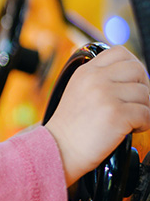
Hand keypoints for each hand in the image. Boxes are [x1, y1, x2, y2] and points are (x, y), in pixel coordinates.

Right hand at [45, 45, 149, 185]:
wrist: (58, 148)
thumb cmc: (71, 126)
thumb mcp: (78, 91)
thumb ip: (98, 79)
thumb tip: (130, 77)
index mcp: (86, 72)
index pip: (119, 52)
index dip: (132, 65)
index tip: (131, 82)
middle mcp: (96, 79)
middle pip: (137, 69)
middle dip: (143, 87)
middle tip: (134, 102)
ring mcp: (106, 96)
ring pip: (145, 93)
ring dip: (144, 108)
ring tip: (130, 119)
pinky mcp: (116, 115)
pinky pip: (146, 114)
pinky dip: (144, 124)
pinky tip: (130, 129)